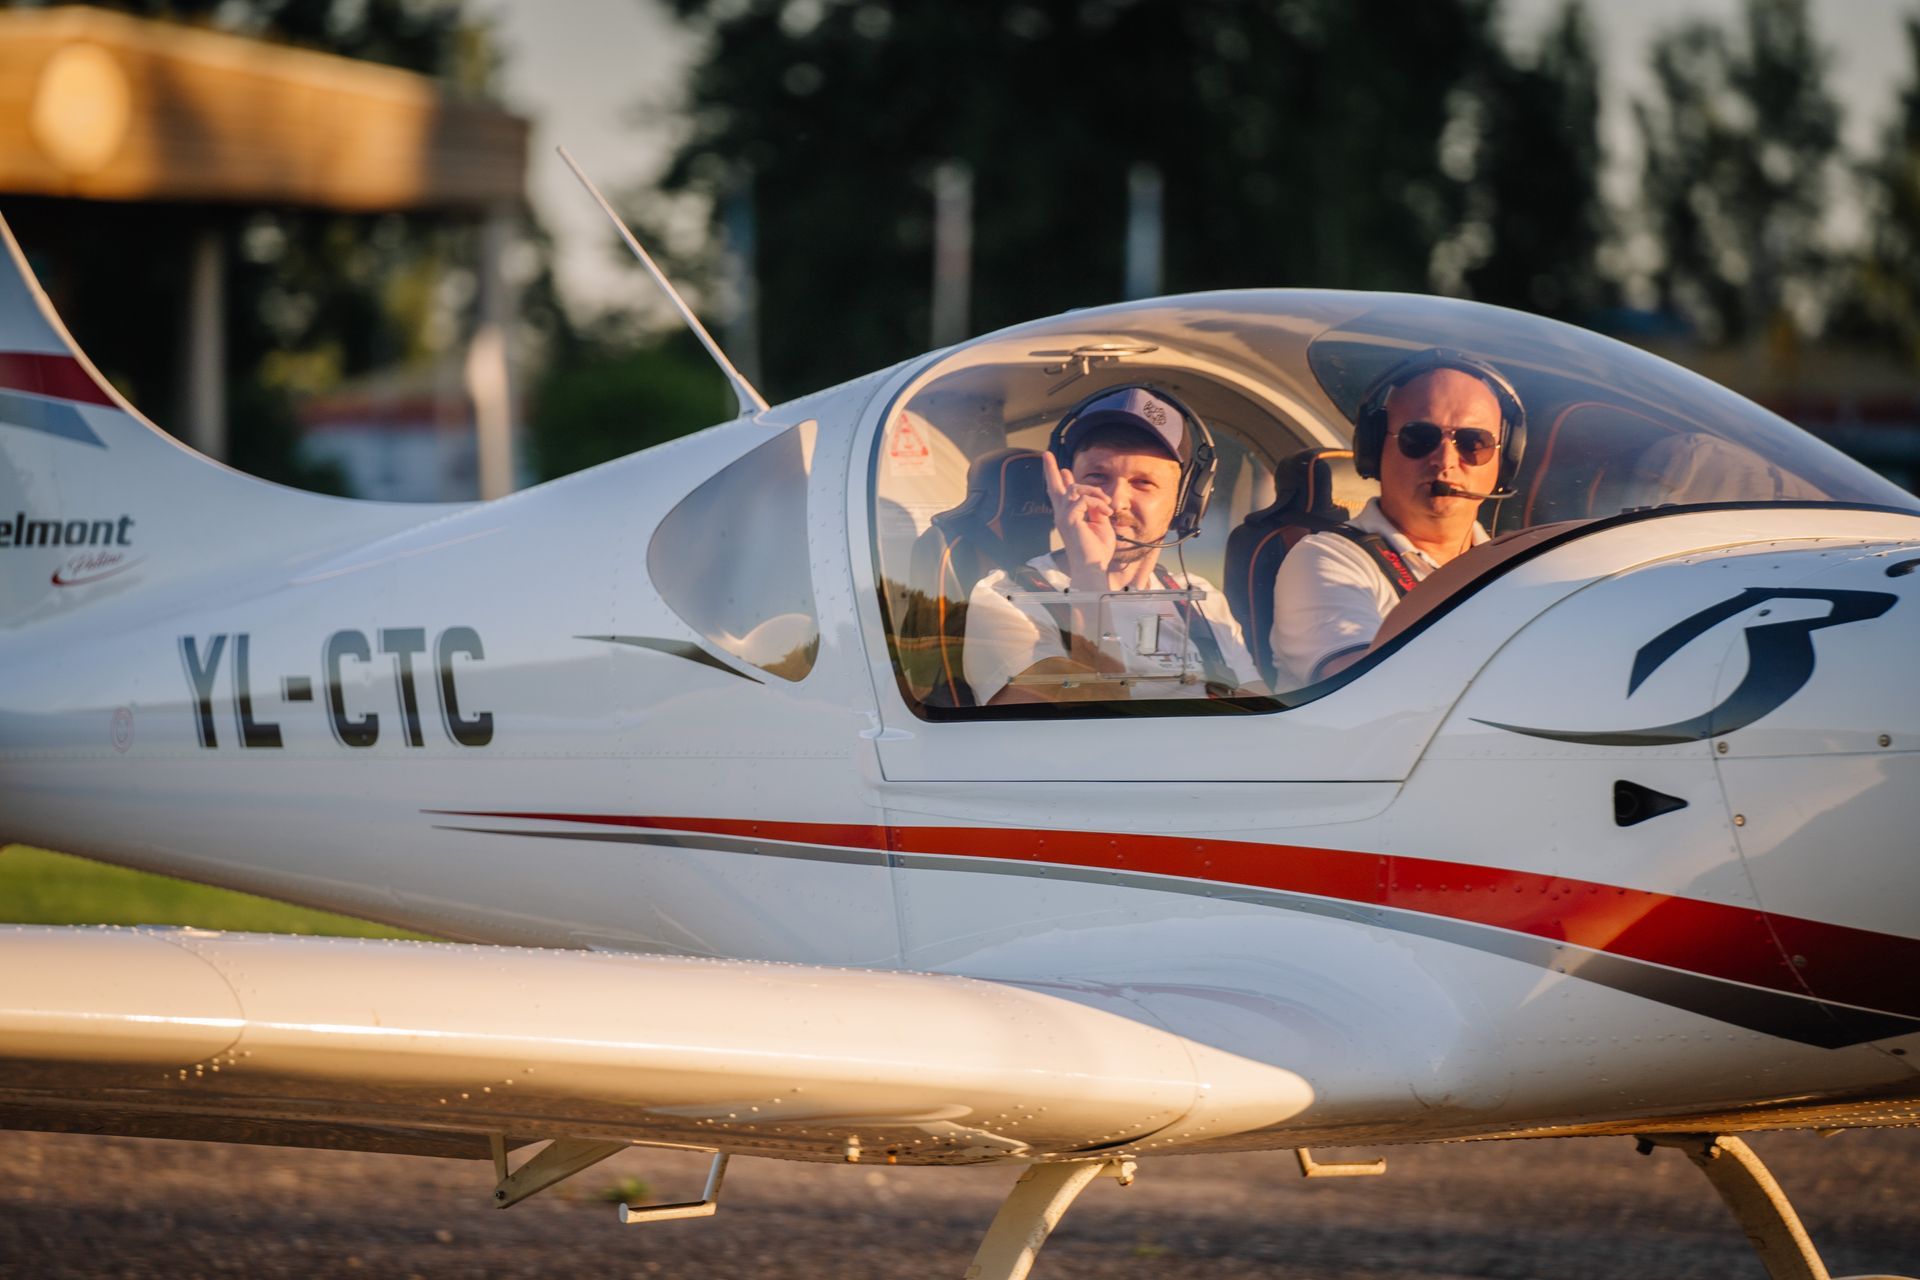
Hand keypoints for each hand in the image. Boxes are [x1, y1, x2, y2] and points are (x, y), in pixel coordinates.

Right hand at [1043, 451, 1114, 585]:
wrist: (1093, 566)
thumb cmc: (1097, 550)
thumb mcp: (1100, 523)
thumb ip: (1096, 509)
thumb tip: (1095, 497)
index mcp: (1069, 516)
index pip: (1061, 494)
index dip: (1060, 479)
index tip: (1062, 469)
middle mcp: (1062, 514)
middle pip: (1054, 487)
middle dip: (1050, 469)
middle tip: (1046, 454)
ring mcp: (1063, 516)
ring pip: (1074, 488)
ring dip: (1094, 492)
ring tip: (1106, 504)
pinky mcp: (1069, 519)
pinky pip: (1083, 499)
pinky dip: (1098, 502)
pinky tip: (1106, 511)